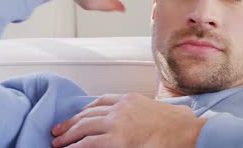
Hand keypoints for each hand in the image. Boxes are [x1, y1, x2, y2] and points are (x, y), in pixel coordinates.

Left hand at [50, 93, 206, 147]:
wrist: (184, 132)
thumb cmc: (176, 125)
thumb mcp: (155, 110)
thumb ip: (141, 112)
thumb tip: (136, 124)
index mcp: (130, 99)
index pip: (101, 101)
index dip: (85, 110)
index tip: (78, 116)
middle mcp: (120, 107)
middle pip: (88, 113)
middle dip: (70, 122)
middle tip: (58, 130)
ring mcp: (116, 122)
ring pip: (83, 126)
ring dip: (68, 135)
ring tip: (57, 142)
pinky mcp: (115, 139)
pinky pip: (88, 143)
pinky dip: (75, 146)